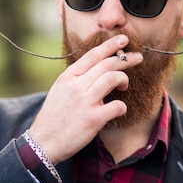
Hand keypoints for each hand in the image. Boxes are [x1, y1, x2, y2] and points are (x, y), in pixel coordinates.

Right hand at [28, 34, 142, 164]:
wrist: (44, 142)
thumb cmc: (54, 117)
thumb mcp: (59, 91)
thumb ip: (76, 79)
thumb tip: (95, 69)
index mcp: (67, 77)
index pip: (92, 55)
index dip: (110, 45)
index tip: (123, 39)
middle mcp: (76, 86)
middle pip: (107, 64)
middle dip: (126, 58)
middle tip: (138, 57)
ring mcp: (85, 101)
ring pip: (113, 78)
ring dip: (124, 79)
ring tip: (125, 85)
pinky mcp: (93, 118)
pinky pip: (117, 105)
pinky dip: (122, 107)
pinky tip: (118, 110)